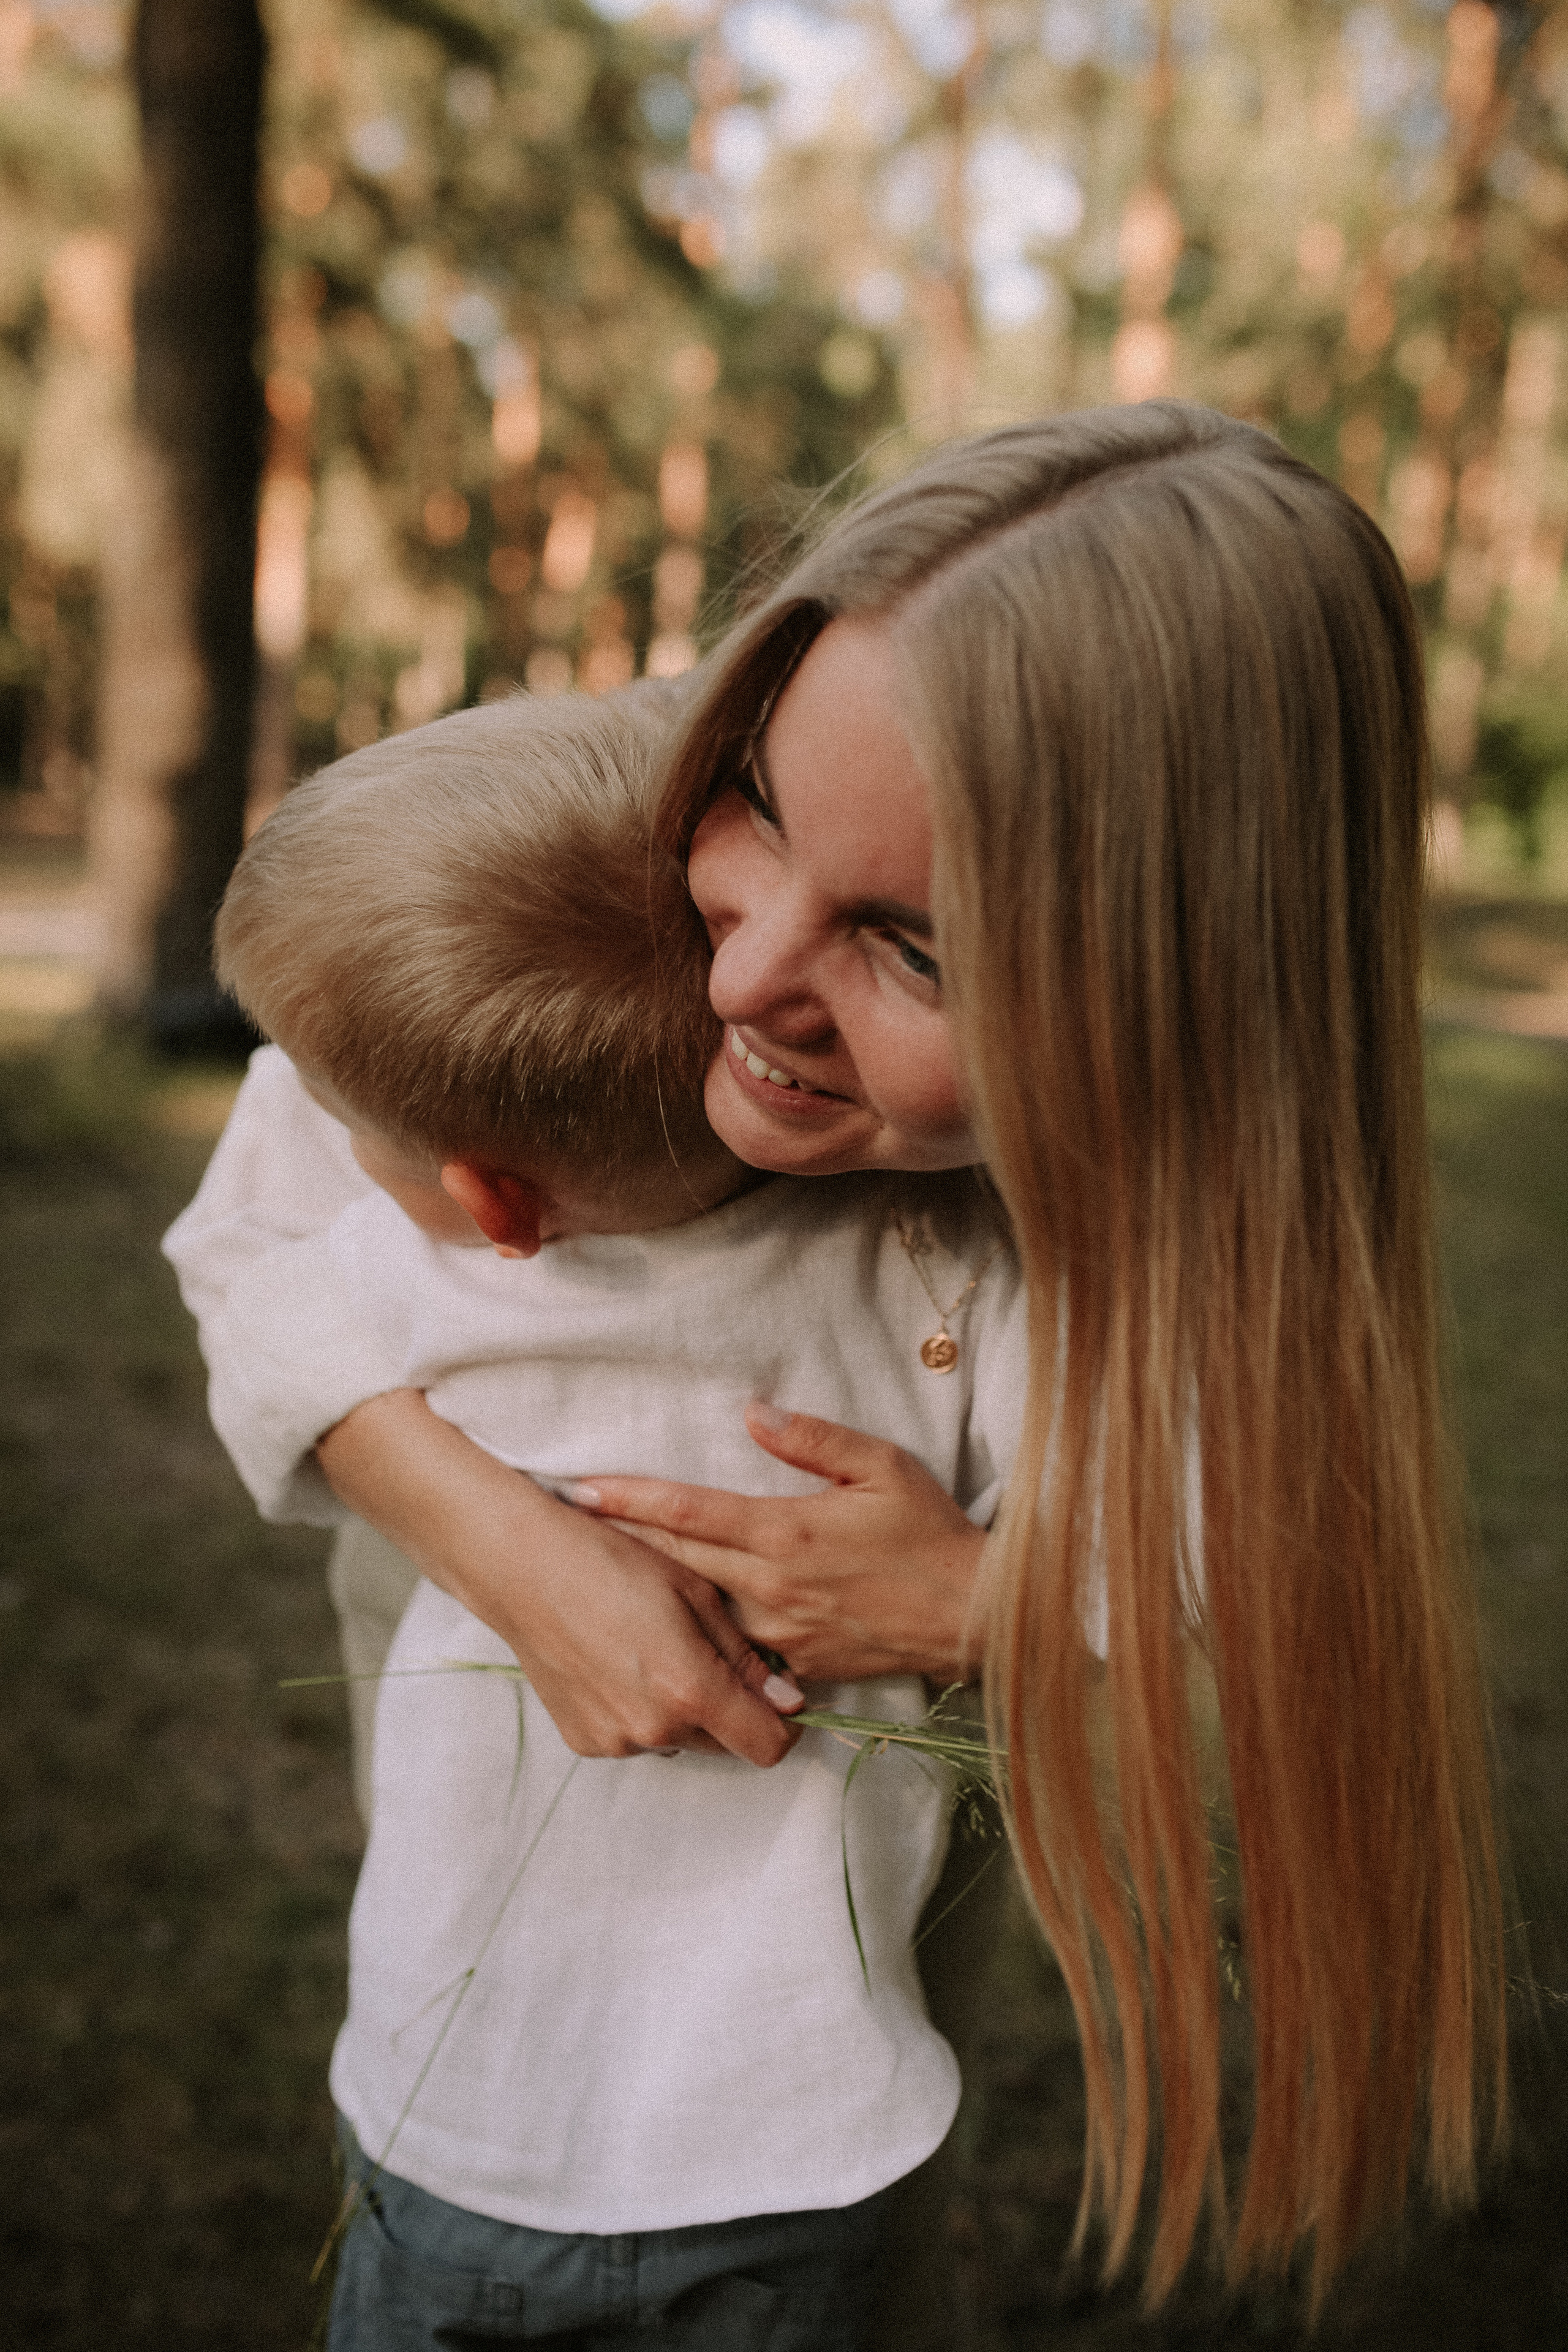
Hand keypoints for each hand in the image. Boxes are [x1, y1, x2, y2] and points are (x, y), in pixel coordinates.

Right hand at [315, 1391, 802, 1766]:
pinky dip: (640, 1711)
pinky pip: (636, 1737)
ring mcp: (615, 1740)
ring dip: (681, 1710)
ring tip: (651, 1650)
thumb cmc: (614, 1561)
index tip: (774, 1695)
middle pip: (725, 1745)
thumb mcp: (694, 1590)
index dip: (781, 1724)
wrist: (521, 1565)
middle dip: (729, 1711)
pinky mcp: (584, 1740)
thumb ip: (744, 1655)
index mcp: (690, 1690)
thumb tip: (788, 1702)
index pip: (768, 1747)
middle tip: (704, 1654)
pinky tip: (618, 1662)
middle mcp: (654, 1730)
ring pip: (679, 1740)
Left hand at [570, 1402, 988, 1684]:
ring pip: (702, 1607)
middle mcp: (769, 1588)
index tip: (582, 1489)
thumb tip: (753, 1412)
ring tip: (617, 1569)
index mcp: (784, 1533)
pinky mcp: (798, 1666)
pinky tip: (685, 1620)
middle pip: (676, 1562)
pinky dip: (711, 1628)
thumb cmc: (930, 1534)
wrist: (975, 1618)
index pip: (688, 1513)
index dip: (630, 1499)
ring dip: (662, 1588)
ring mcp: (780, 1634)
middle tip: (575, 1523)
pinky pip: (741, 1643)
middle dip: (624, 1542)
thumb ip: (813, 1438)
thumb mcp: (882, 1466)